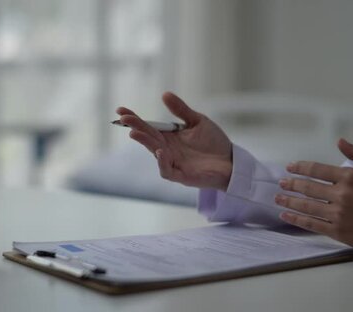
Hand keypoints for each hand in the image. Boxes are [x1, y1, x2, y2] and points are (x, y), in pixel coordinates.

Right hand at [117, 92, 232, 190]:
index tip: (120, 110)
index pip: (147, 126)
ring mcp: (173, 163)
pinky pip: (166, 170)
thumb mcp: (197, 121)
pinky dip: (161, 162)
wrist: (232, 162)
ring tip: (135, 133)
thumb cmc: (214, 143)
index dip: (134, 118)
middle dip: (135, 127)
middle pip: (148, 137)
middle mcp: (167, 149)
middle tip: (124, 119)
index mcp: (169, 136)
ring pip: (154, 152)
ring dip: (144, 143)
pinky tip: (160, 151)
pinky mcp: (181, 175)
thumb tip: (164, 94)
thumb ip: (181, 110)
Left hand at [274, 139, 352, 250]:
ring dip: (289, 201)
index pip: (317, 170)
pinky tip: (286, 215)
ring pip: (306, 206)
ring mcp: (337, 214)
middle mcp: (340, 195)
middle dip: (292, 184)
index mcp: (349, 177)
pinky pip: (312, 224)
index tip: (290, 168)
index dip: (300, 168)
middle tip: (281, 183)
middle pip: (308, 188)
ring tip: (278, 199)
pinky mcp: (337, 231)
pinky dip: (296, 219)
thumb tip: (339, 141)